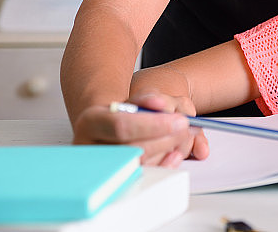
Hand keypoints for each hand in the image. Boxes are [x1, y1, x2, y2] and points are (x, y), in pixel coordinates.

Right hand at [71, 93, 209, 166]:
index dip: (154, 125)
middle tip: (187, 128)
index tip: (180, 120)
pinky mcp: (115, 180)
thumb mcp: (134, 100)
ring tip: (184, 136)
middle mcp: (90, 147)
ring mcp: (101, 168)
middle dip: (166, 138)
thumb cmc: (124, 114)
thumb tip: (163, 105)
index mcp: (91, 122)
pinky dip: (163, 165)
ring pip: (139, 164)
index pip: (122, 126)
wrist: (109, 129)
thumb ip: (149, 98)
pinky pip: (143, 177)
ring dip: (168, 150)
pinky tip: (176, 154)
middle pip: (132, 148)